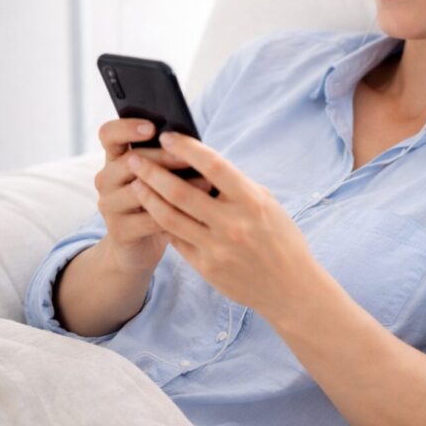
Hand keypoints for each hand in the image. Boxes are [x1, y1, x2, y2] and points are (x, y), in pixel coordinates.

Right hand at [95, 119, 208, 273]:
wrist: (138, 248)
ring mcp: (108, 206)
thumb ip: (167, 157)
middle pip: (130, 161)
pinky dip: (175, 214)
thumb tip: (193, 141)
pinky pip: (148, 219)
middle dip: (164, 158)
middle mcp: (105, 179)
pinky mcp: (119, 231)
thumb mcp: (160, 176)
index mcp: (114, 159)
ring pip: (140, 191)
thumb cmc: (158, 202)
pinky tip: (197, 211)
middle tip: (191, 158)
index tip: (152, 128)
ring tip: (206, 184)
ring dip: (175, 186)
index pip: (109, 134)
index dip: (127, 128)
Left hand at [125, 132, 318, 319]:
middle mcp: (233, 223)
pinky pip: (176, 240)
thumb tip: (201, 163)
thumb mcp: (266, 204)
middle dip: (152, 171)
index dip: (187, 148)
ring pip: (170, 217)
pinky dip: (162, 222)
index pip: (213, 166)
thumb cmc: (281, 239)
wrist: (290, 288)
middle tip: (134, 158)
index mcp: (251, 201)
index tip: (167, 136)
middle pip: (181, 192)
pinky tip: (151, 210)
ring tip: (135, 183)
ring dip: (148, 197)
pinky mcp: (206, 267)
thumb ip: (235, 186)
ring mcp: (217, 247)